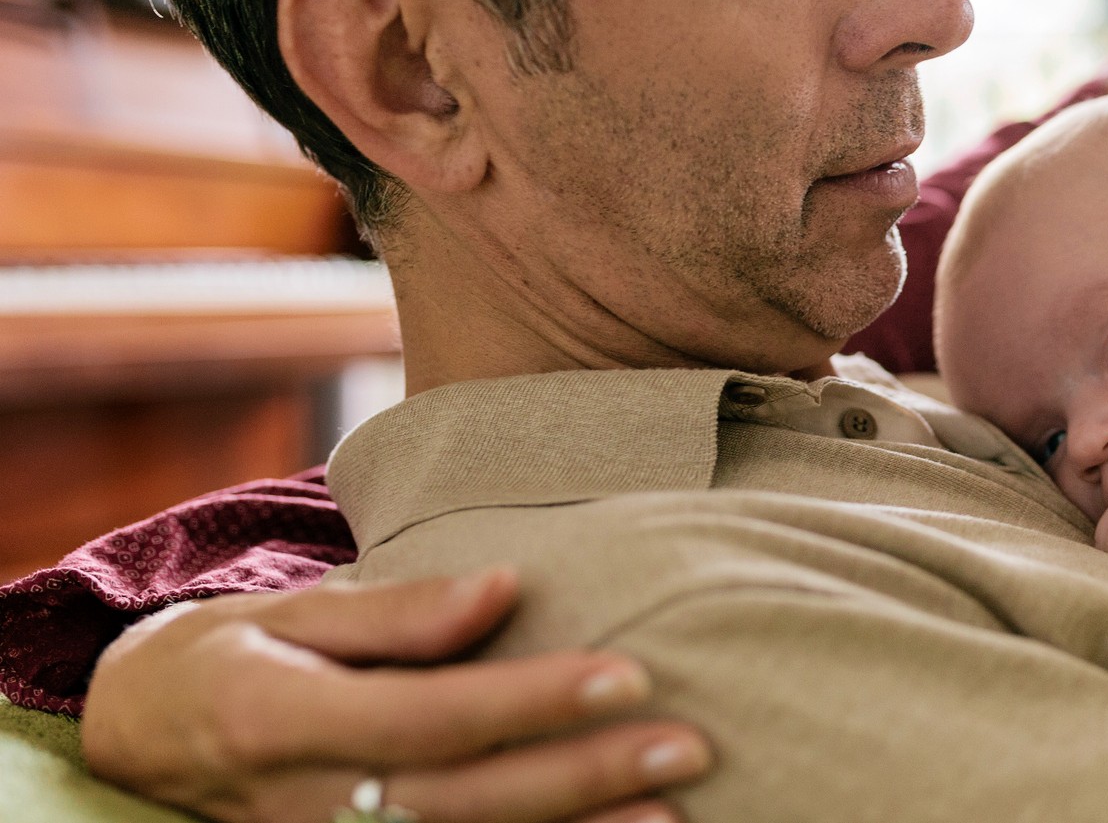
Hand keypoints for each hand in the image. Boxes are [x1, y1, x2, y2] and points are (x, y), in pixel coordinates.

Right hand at [81, 568, 711, 822]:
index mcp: (283, 719)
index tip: (628, 674)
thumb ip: (398, 612)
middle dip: (583, 778)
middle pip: (464, 799)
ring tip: (672, 816)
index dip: (530, 702)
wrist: (140, 733)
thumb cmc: (234, 654)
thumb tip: (506, 587)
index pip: (430, 716)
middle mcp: (304, 804)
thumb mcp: (290, 612)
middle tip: (689, 748)